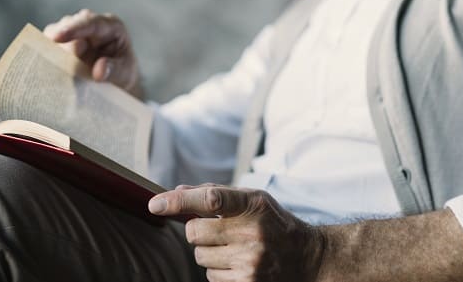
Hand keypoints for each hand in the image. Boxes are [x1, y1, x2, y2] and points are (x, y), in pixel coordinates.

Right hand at [43, 9, 140, 96]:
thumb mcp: (125, 74)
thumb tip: (99, 71)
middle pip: (68, 25)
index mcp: (110, 26)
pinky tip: (47, 68)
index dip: (73, 29)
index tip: (57, 37)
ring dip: (53, 50)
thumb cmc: (123, 74)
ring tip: (57, 67)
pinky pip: (48, 46)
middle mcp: (89, 24)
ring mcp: (74, 32)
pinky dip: (47, 56)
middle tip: (59, 59)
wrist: (116, 81)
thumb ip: (114, 70)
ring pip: (54, 34)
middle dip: (60, 40)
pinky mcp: (62, 43)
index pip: (91, 23)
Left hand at [148, 184, 324, 281]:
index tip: (155, 204)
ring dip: (208, 252)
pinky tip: (238, 263)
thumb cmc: (273, 222)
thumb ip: (215, 193)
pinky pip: (210, 277)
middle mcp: (252, 233)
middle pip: (195, 232)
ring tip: (234, 248)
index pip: (210, 199)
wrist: (307, 258)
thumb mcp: (252, 199)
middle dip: (197, 231)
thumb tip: (177, 191)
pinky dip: (218, 270)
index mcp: (252, 205)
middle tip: (216, 230)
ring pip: (200, 257)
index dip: (179, 200)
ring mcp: (250, 261)